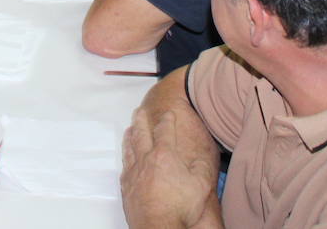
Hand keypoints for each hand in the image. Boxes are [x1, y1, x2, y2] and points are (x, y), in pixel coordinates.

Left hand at [121, 111, 216, 228]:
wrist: (158, 228)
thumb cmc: (180, 208)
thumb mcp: (201, 185)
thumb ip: (202, 167)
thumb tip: (202, 156)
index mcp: (164, 156)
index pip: (164, 131)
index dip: (167, 120)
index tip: (168, 113)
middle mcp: (145, 160)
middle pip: (140, 133)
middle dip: (141, 120)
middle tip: (139, 110)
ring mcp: (133, 173)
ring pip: (129, 148)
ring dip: (130, 135)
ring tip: (129, 128)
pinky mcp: (127, 187)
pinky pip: (124, 165)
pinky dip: (125, 156)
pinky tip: (126, 157)